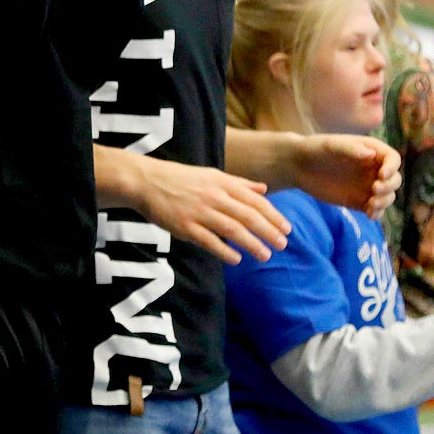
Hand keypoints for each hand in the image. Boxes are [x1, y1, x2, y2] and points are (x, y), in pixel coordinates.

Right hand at [131, 156, 289, 263]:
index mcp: (222, 183)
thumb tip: (264, 188)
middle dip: (268, 231)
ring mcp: (199, 211)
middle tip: (282, 245)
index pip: (255, 200)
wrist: (146, 181)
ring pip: (232, 228)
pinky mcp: (184, 226)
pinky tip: (237, 259)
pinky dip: (224, 250)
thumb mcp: (212, 175)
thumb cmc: (181, 179)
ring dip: (252, 243)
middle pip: (248, 215)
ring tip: (265, 255)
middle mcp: (214, 196)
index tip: (287, 229)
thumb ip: (239, 183)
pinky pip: (208, 240)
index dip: (273, 215)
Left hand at [289, 134, 401, 217]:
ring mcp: (367, 186)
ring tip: (370, 205)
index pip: (393, 159)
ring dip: (384, 202)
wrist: (299, 166)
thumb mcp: (331, 146)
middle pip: (394, 180)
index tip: (381, 175)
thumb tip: (371, 154)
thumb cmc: (315, 149)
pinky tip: (369, 215)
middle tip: (374, 190)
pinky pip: (375, 209)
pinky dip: (377, 213)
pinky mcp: (359, 201)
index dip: (392, 167)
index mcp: (371, 151)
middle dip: (389, 186)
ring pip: (388, 196)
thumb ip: (350, 149)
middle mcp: (373, 169)